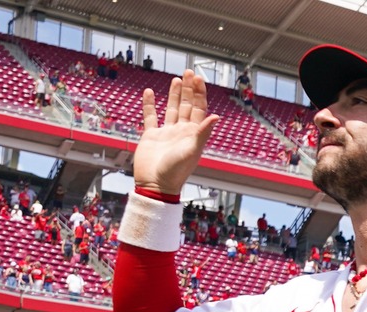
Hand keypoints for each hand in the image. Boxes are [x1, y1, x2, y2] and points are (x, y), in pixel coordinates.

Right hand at [132, 70, 216, 197]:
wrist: (155, 184)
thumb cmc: (175, 171)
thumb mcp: (192, 150)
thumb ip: (203, 132)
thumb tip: (216, 116)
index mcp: (193, 134)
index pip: (199, 109)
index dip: (199, 93)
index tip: (198, 78)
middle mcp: (182, 131)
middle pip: (187, 105)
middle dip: (189, 89)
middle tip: (188, 72)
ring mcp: (167, 133)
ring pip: (172, 109)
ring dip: (174, 94)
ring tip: (176, 79)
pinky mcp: (151, 136)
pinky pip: (151, 117)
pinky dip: (150, 104)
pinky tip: (150, 93)